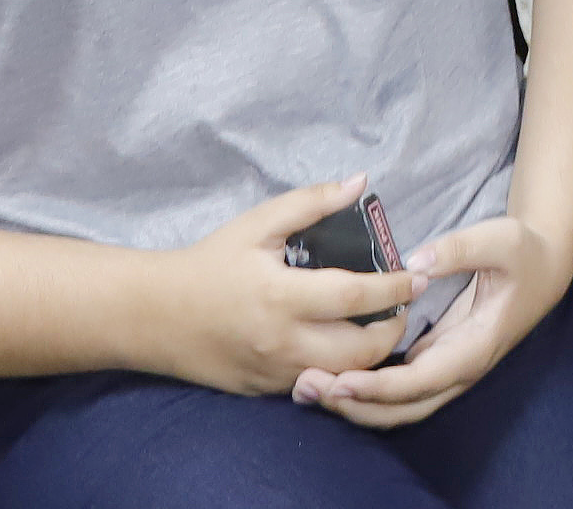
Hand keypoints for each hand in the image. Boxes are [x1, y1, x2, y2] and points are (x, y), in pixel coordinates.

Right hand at [141, 179, 418, 397]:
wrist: (155, 315)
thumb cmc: (210, 263)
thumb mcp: (258, 224)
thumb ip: (311, 203)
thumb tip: (360, 182)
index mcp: (282, 298)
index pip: (355, 297)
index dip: (394, 287)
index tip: (417, 275)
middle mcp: (283, 343)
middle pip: (360, 351)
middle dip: (392, 330)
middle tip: (403, 306)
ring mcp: (276, 373)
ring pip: (344, 376)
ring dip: (370, 354)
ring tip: (379, 325)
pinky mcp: (267, 390)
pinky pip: (317, 384)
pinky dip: (339, 367)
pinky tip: (343, 343)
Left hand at [294, 212, 569, 426]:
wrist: (544, 266)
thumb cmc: (522, 252)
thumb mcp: (500, 240)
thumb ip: (459, 249)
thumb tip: (418, 261)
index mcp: (473, 347)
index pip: (419, 382)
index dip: (378, 387)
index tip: (339, 381)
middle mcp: (457, 369)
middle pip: (401, 409)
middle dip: (352, 405)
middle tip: (307, 385)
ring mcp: (445, 369)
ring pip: (395, 406)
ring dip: (352, 402)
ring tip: (306, 386)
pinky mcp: (434, 360)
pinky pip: (394, 388)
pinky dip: (362, 389)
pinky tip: (329, 374)